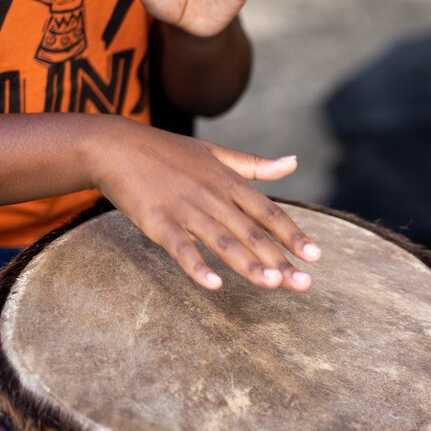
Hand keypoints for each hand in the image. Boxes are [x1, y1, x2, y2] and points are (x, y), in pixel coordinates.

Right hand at [87, 120, 320, 291]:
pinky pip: (181, 248)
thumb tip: (294, 162)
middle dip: (279, 259)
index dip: (292, 234)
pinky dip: (197, 266)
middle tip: (304, 284)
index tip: (315, 256)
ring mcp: (185, 210)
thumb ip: (256, 166)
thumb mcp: (216, 153)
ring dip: (248, 264)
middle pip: (251, 232)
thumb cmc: (168, 152)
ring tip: (273, 285)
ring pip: (222, 241)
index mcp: (228, 181)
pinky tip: (215, 285)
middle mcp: (213, 196)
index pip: (268, 212)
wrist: (115, 145)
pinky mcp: (158, 222)